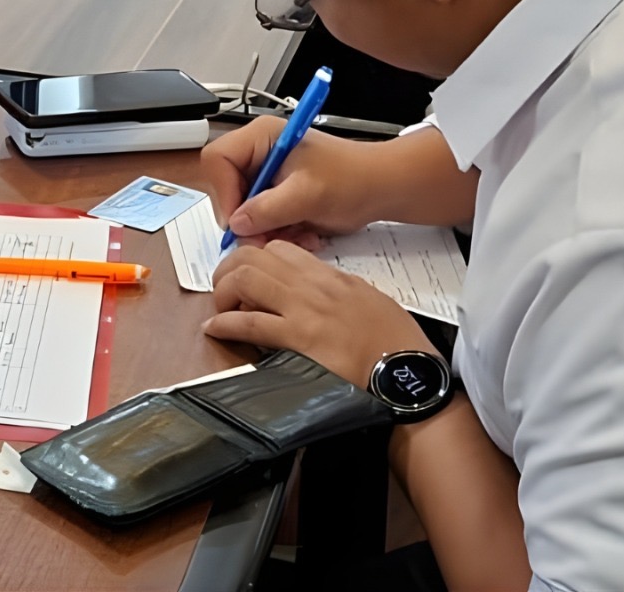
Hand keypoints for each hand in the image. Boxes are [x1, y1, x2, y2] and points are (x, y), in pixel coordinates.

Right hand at [202, 115, 382, 248]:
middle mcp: (258, 154)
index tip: (241, 219)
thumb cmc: (354, 178)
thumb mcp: (308, 195)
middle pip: (226, 190)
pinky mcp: (275, 196)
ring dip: (267, 231)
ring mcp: (266, 176)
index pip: (218, 160)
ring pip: (242, 211)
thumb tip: (236, 223)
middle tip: (268, 238)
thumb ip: (268, 209)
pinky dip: (278, 233)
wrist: (381, 188)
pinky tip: (304, 234)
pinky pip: (260, 221)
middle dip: (248, 219)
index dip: (224, 192)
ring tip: (298, 235)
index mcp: (261, 137)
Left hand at [205, 239, 434, 386]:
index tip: (247, 274)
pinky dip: (225, 323)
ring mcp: (304, 311)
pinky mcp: (298, 340)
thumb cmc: (396, 343)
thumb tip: (314, 294)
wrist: (407, 373)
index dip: (255, 258)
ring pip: (246, 279)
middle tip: (224, 289)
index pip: (281, 249)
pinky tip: (217, 328)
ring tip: (221, 308)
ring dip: (224, 291)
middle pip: (255, 256)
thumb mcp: (369, 302)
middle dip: (229, 269)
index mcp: (332, 277)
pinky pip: (250, 323)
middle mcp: (314, 287)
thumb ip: (338, 293)